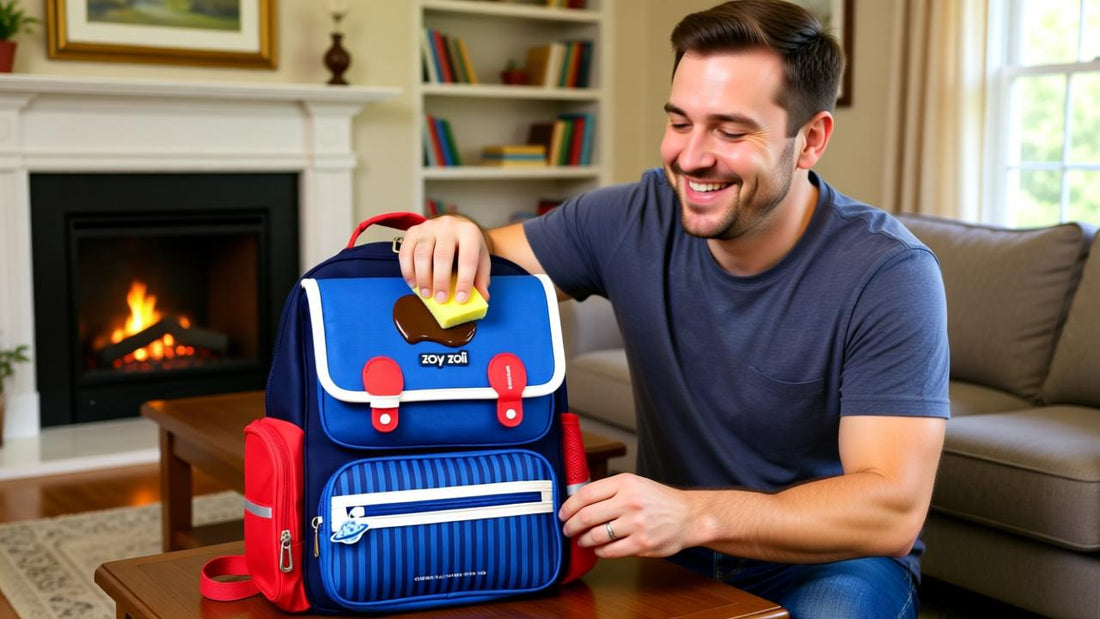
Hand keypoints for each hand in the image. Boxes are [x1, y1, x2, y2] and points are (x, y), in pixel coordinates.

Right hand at [397, 215, 491, 303]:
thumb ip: (481, 277)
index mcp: (469, 232)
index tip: (461, 299)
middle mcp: (448, 226)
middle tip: (441, 299)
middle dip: (440, 280)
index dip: (464, 280)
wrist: (455, 225)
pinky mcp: (413, 231)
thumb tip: (482, 297)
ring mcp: (428, 227)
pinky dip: (408, 271)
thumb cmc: (467, 245)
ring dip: (422, 278)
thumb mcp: (481, 258)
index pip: (467, 258)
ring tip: (426, 294)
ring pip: (422, 254)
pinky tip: (413, 283)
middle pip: (442, 255)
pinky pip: (406, 252)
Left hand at [559, 473, 700, 558]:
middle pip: (586, 516)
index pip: (586, 494)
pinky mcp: (641, 544)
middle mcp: (630, 502)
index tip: (563, 513)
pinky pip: (610, 550)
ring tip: (581, 540)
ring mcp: (636, 524)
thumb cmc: (659, 500)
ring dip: (583, 540)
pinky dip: (599, 551)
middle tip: (567, 529)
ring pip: (595, 535)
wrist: (689, 516)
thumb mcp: (635, 484)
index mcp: (625, 483)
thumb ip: (610, 490)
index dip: (569, 506)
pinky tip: (598, 548)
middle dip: (571, 526)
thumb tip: (579, 501)